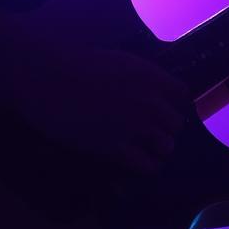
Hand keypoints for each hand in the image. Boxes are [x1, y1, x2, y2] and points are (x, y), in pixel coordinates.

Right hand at [16, 45, 189, 175]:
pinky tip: (127, 161)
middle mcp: (149, 100)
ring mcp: (135, 125)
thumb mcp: (115, 61)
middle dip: (162, 130)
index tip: (160, 111)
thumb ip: (138, 77)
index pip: (182, 95)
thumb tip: (149, 92)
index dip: (172, 105)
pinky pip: (147, 165)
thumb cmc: (74, 66)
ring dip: (154, 151)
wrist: (47, 78)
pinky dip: (141, 166)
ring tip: (137, 151)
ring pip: (165, 148)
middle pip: (175, 125)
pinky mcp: (117, 146)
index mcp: (149, 74)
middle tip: (145, 135)